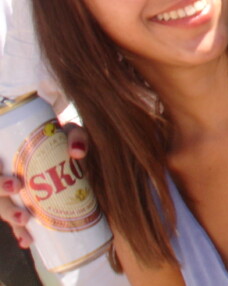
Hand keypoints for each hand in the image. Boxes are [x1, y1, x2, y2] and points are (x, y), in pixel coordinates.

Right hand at [0, 123, 88, 247]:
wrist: (65, 145)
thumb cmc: (61, 137)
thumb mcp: (68, 131)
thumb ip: (76, 136)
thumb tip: (77, 152)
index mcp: (7, 157)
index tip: (15, 186)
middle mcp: (5, 176)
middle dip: (6, 206)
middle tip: (22, 209)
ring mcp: (12, 192)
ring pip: (3, 208)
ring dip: (11, 219)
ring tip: (25, 225)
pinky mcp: (24, 204)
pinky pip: (15, 220)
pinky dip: (19, 232)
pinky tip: (27, 240)